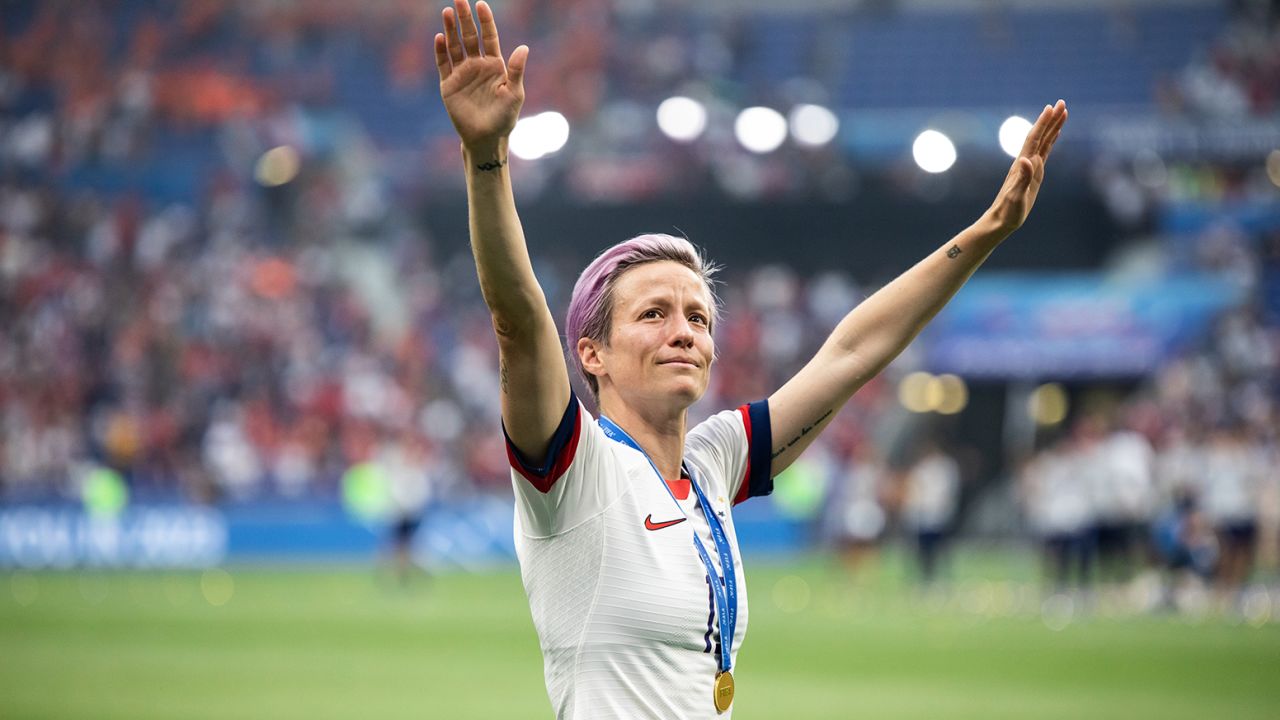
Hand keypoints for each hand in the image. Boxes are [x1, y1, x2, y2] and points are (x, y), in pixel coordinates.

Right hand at [435, 0, 528, 151]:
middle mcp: (477, 65)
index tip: (481, 4)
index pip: (489, 37)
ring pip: (454, 47)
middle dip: (464, 19)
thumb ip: (516, 70)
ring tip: (447, 12)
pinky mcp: (448, 85)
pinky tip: (440, 38)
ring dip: (450, 30)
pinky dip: (440, 51)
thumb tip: (524, 47)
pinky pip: (443, 64)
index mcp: (495, 65)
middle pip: (470, 37)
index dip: (485, 21)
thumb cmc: (504, 118)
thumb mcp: (514, 93)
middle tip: (459, 0)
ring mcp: (461, 74)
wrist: (486, 138)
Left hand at [984, 100, 1066, 235]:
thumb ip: (1022, 178)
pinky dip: (1050, 141)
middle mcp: (1026, 162)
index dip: (1043, 123)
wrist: (1000, 220)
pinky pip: (1044, 153)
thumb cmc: (1008, 211)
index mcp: (1023, 165)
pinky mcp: (1033, 174)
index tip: (1051, 107)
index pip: (1034, 139)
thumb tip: (1027, 159)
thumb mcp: (1016, 196)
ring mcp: (1030, 167)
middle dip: (1051, 119)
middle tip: (1062, 102)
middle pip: (1040, 135)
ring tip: (1062, 112)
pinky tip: (1055, 135)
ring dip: (1052, 127)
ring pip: (1043, 142)